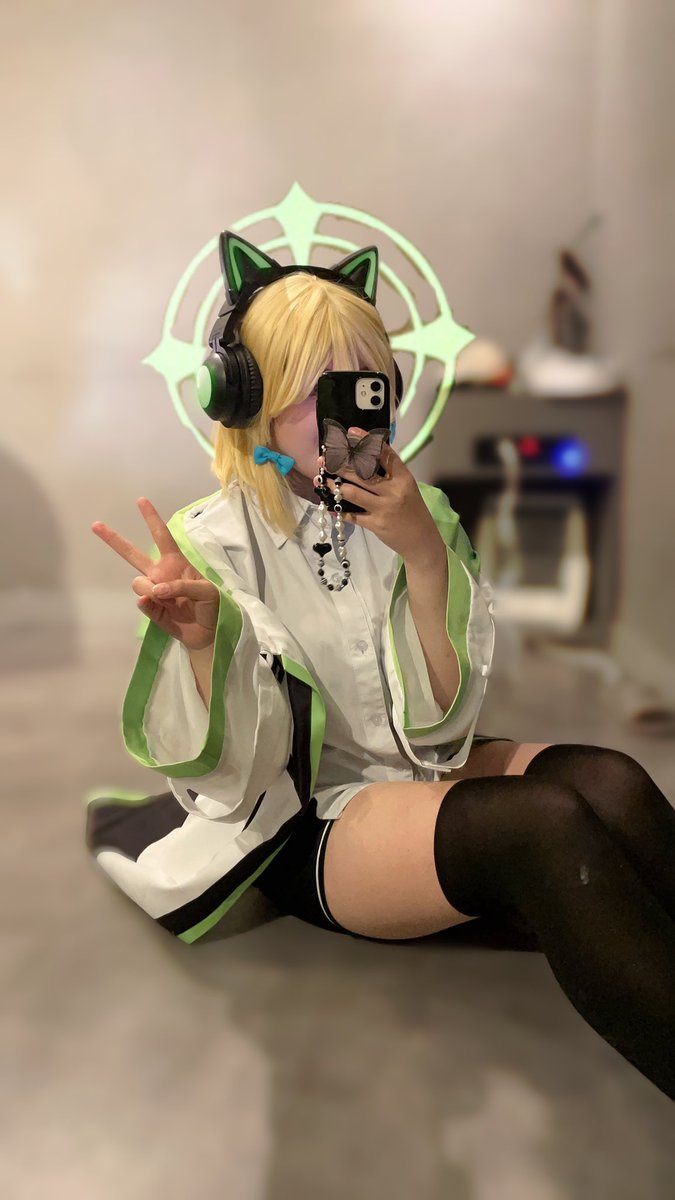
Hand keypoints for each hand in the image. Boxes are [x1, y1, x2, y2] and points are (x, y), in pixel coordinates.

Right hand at [91, 497, 219, 649]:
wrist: (210, 633)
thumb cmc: (213, 606)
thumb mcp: (207, 591)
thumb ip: (182, 585)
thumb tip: (155, 590)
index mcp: (176, 563)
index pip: (162, 536)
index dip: (152, 519)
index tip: (141, 501)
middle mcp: (160, 574)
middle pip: (133, 554)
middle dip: (114, 539)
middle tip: (96, 524)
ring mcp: (154, 592)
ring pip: (137, 583)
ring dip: (148, 589)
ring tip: (166, 598)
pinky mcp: (151, 610)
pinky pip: (141, 603)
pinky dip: (148, 604)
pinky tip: (160, 607)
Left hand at [325, 431, 444, 563]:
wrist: (422, 540)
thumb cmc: (412, 510)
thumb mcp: (406, 487)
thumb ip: (390, 474)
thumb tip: (364, 457)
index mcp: (403, 478)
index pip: (384, 454)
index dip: (366, 441)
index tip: (350, 432)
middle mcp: (393, 491)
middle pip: (362, 473)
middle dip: (340, 465)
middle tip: (326, 459)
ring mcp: (384, 508)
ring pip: (353, 492)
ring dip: (335, 486)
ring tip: (323, 480)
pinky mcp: (376, 524)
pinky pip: (352, 515)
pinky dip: (339, 510)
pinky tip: (329, 505)